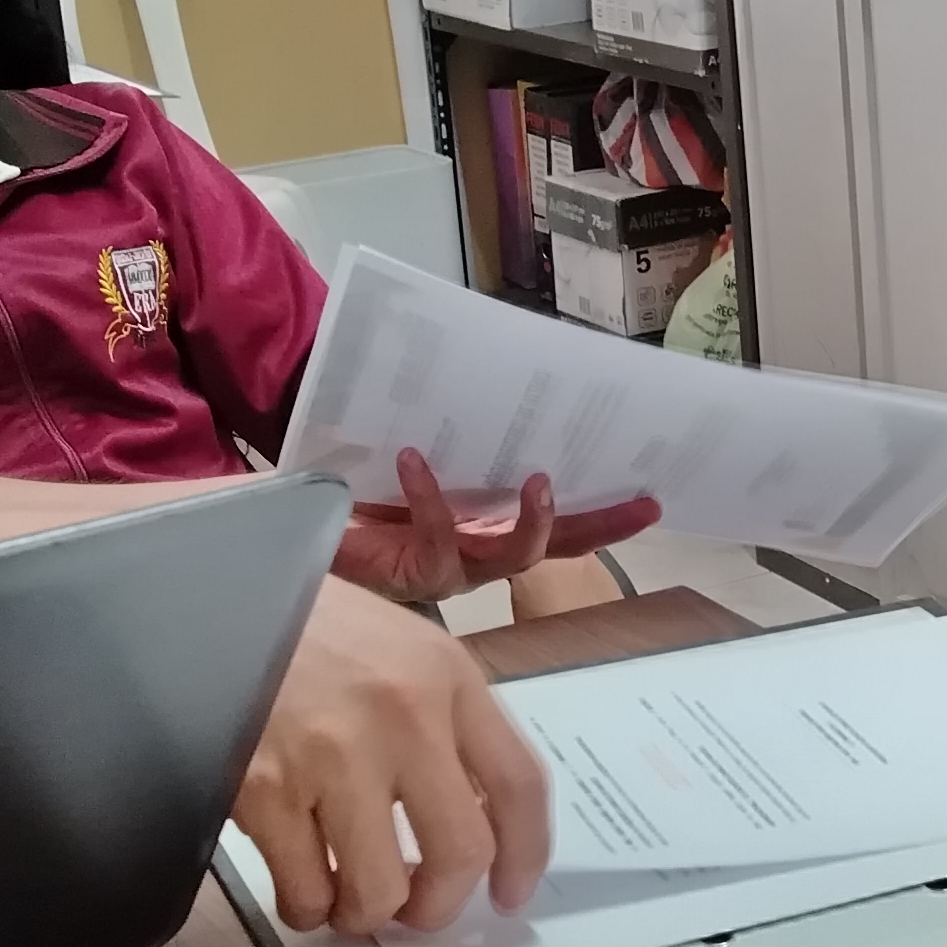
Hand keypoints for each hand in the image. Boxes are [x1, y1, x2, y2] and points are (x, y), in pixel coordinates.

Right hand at [236, 578, 553, 935]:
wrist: (210, 597)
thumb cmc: (307, 624)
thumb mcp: (398, 645)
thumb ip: (442, 720)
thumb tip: (468, 818)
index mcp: (446, 676)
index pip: (519, 782)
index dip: (526, 855)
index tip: (510, 895)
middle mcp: (403, 717)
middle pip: (461, 851)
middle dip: (440, 905)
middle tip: (415, 910)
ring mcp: (333, 757)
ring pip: (379, 891)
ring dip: (366, 915)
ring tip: (347, 900)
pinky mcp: (264, 790)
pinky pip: (304, 891)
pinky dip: (305, 907)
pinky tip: (299, 885)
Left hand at [328, 449, 660, 605]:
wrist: (296, 506)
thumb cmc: (357, 482)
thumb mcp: (417, 451)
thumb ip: (456, 433)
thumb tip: (502, 373)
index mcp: (485, 529)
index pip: (557, 531)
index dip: (604, 520)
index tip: (650, 500)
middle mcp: (475, 556)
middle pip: (553, 550)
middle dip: (599, 527)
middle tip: (639, 502)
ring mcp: (447, 570)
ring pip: (508, 559)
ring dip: (532, 523)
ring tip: (539, 481)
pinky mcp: (410, 573)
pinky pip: (436, 540)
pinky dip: (431, 497)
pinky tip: (415, 461)